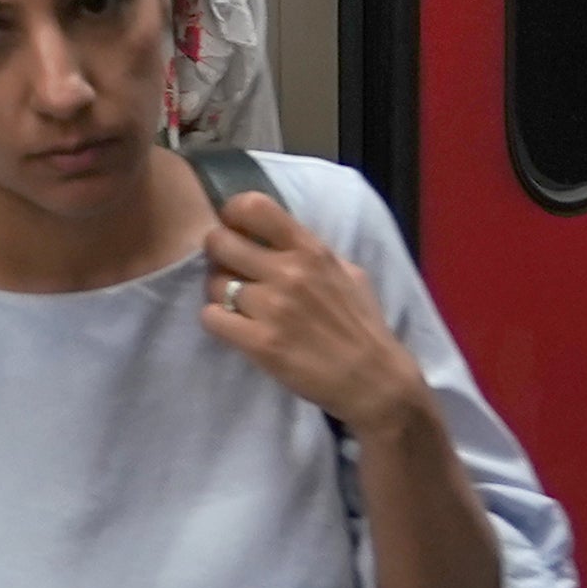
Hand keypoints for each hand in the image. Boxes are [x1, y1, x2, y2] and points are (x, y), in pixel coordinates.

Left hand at [201, 188, 426, 437]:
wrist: (374, 380)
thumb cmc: (363, 325)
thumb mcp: (349, 273)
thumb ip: (312, 253)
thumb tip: (276, 236)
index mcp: (311, 250)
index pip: (254, 206)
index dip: (233, 214)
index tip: (235, 228)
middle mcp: (289, 273)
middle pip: (220, 242)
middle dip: (217, 253)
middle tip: (227, 268)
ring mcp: (273, 309)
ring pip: (212, 283)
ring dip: (218, 292)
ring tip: (236, 304)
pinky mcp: (260, 344)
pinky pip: (211, 318)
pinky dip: (217, 321)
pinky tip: (234, 327)